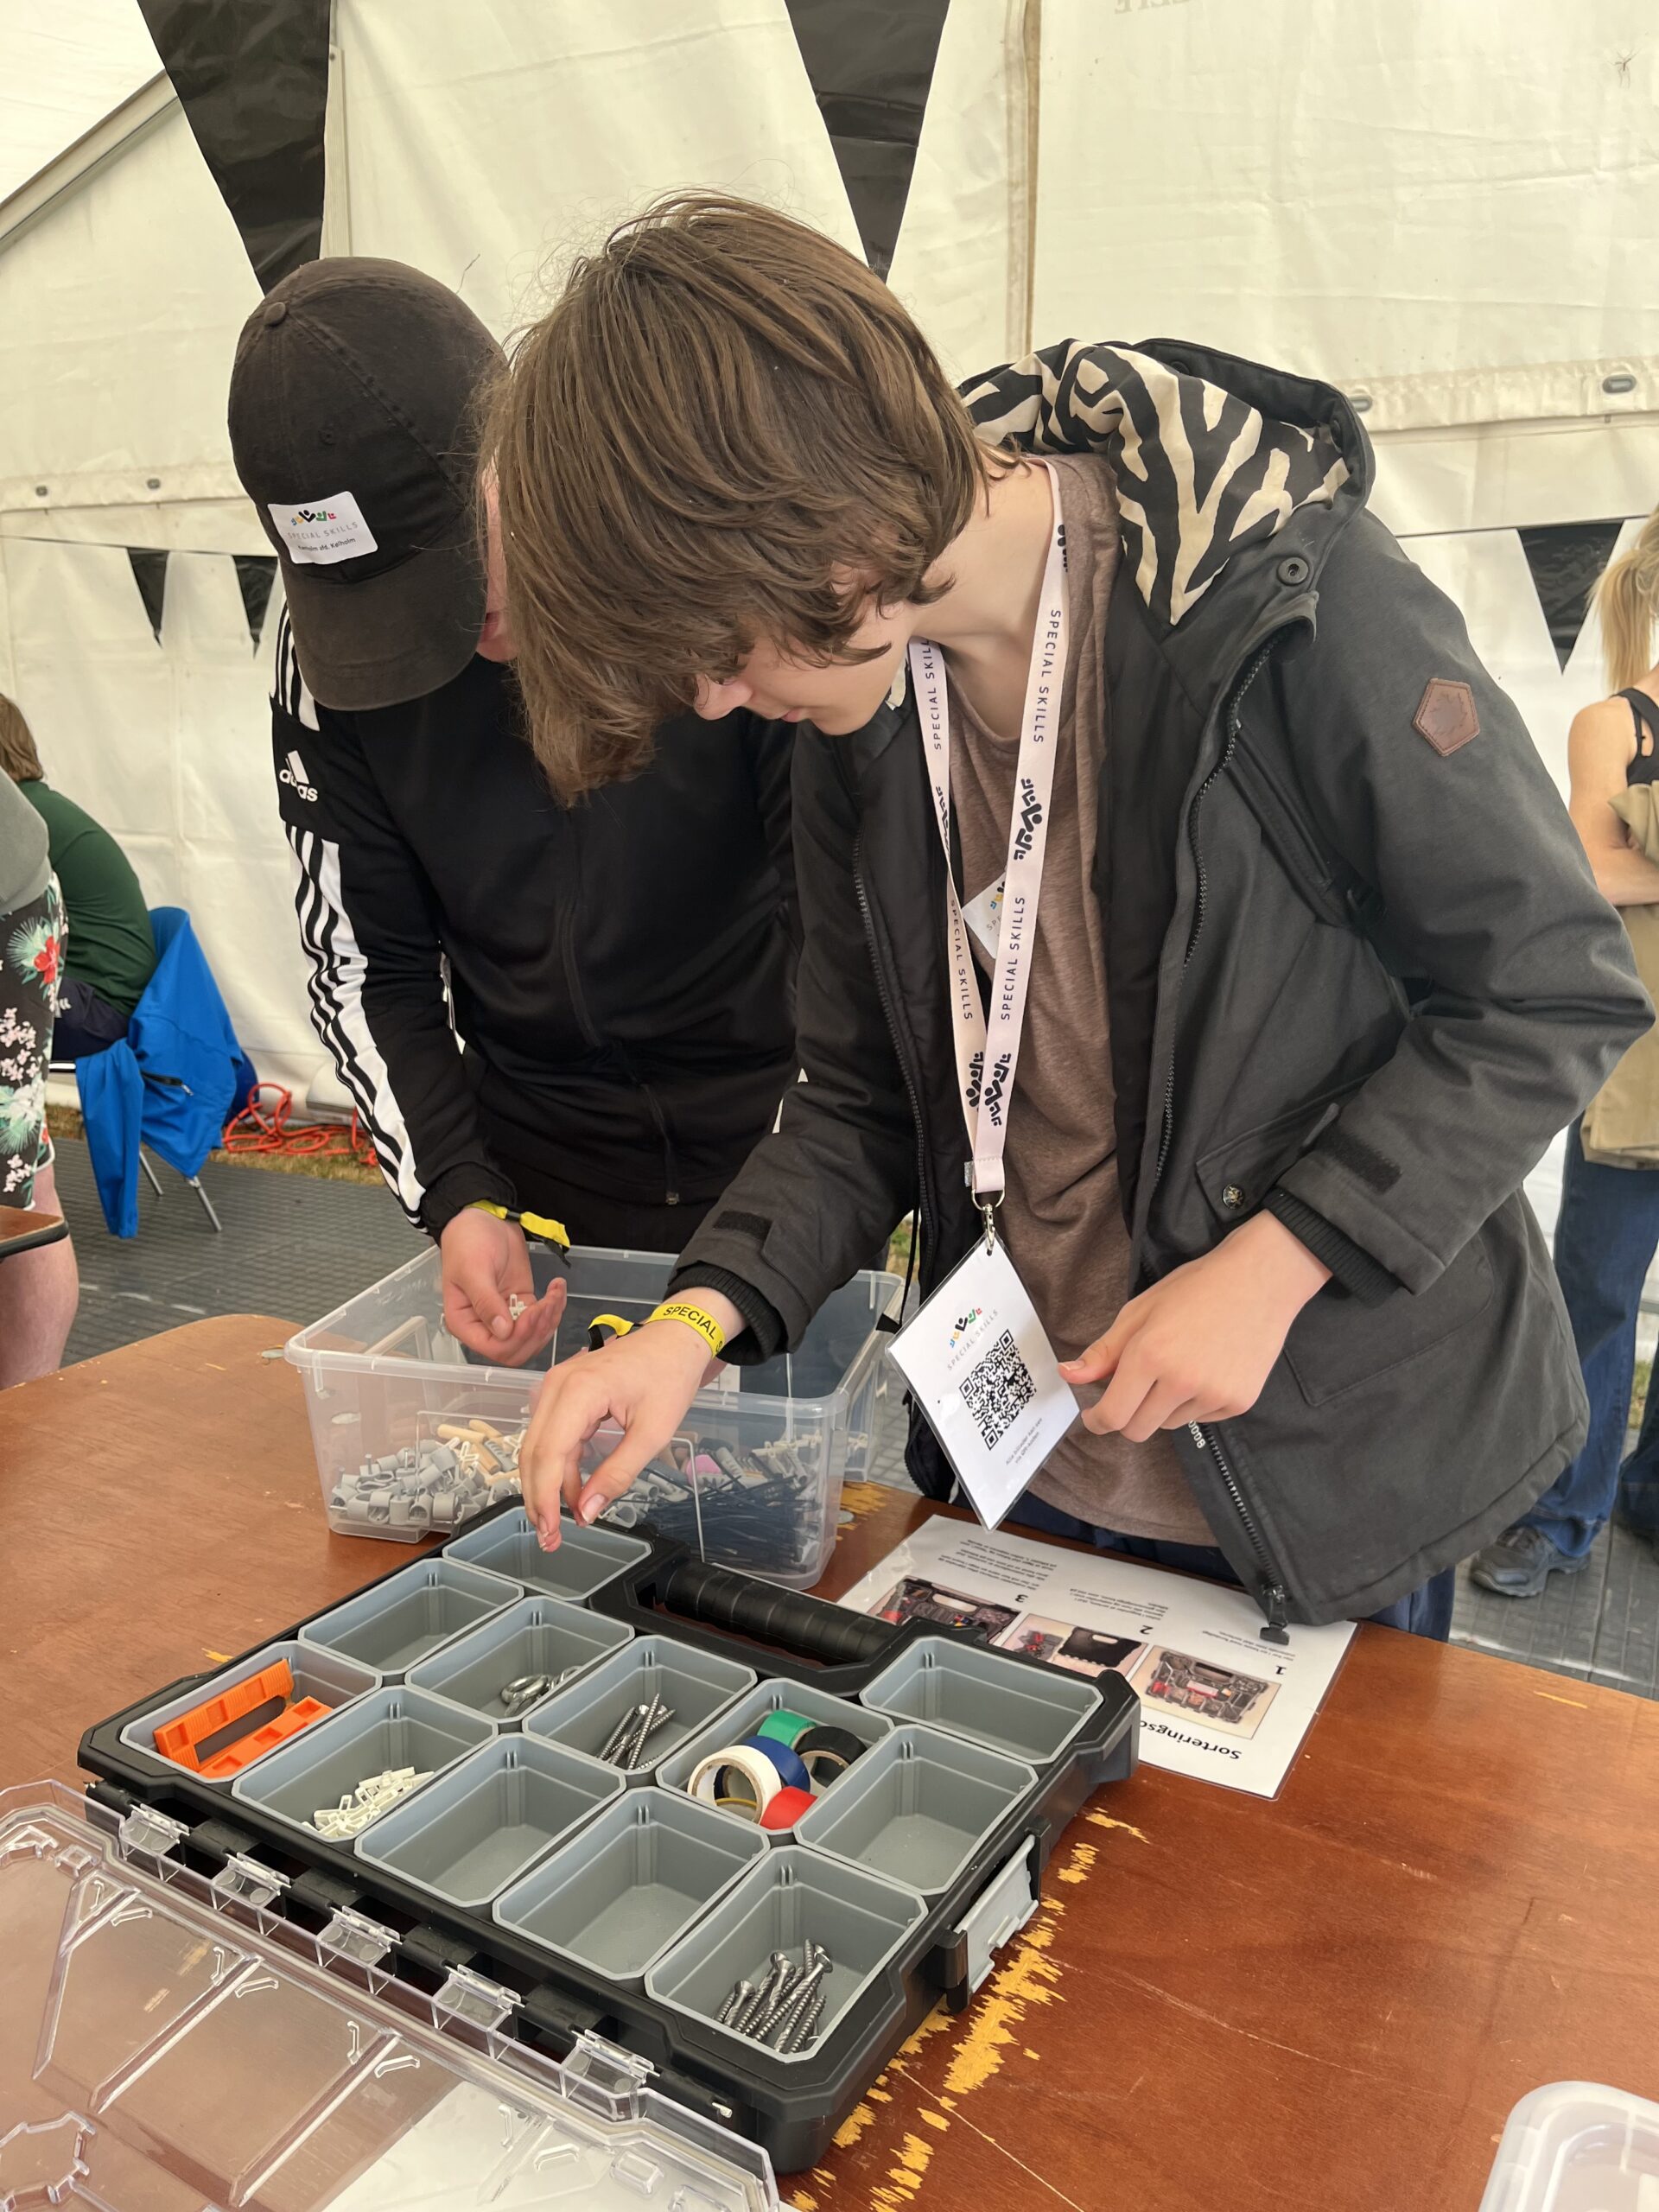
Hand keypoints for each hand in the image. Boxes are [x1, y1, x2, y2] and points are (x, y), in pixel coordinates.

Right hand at [439, 1208, 565, 1365]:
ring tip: (554, 1292)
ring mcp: (507, 1315)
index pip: (494, 1349)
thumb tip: (503, 1332)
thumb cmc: (468, 1242)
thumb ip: (486, 1303)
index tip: (532, 1312)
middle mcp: (485, 1325)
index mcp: (465, 1323)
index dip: (517, 1338)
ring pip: (534, 1337)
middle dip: (537, 1331)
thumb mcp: (474, 1270)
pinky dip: (555, 1307)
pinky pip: (543, 1318)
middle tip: (546, 1302)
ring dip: (550, 1319)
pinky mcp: (523, 1303)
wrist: (482, 1218)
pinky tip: (557, 1287)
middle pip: (517, 1350)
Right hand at [517, 1289, 744, 1546]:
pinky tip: (573, 1492)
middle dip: (539, 1499)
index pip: (548, 1454)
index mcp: (578, 1392)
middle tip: (551, 1537)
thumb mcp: (652, 1432)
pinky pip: (551, 1436)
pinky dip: (560, 1466)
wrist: (675, 1339)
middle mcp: (556, 1386)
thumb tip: (588, 1510)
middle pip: (533, 1452)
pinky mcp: (562, 1393)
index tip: (552, 1531)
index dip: (545, 1498)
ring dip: (547, 1485)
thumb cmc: (669, 1376)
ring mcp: (556, 1387)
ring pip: (538, 1446)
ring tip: (562, 1520)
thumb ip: (618, 1473)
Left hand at [1059, 1214, 1330, 1439]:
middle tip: (1132, 1391)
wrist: (1259, 1281)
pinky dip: (1193, 1404)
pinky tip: (1205, 1370)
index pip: (1113, 1415)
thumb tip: (1068, 1375)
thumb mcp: (1139, 1311)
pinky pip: (1201, 1418)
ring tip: (1177, 1368)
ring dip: (1162, 1408)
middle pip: (1138, 1430)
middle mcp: (1181, 1382)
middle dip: (1127, 1417)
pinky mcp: (1239, 1403)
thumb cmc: (1195, 1289)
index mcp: (1150, 1356)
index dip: (1097, 1421)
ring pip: (1169, 1424)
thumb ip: (1104, 1351)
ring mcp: (1213, 1395)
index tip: (1094, 1416)